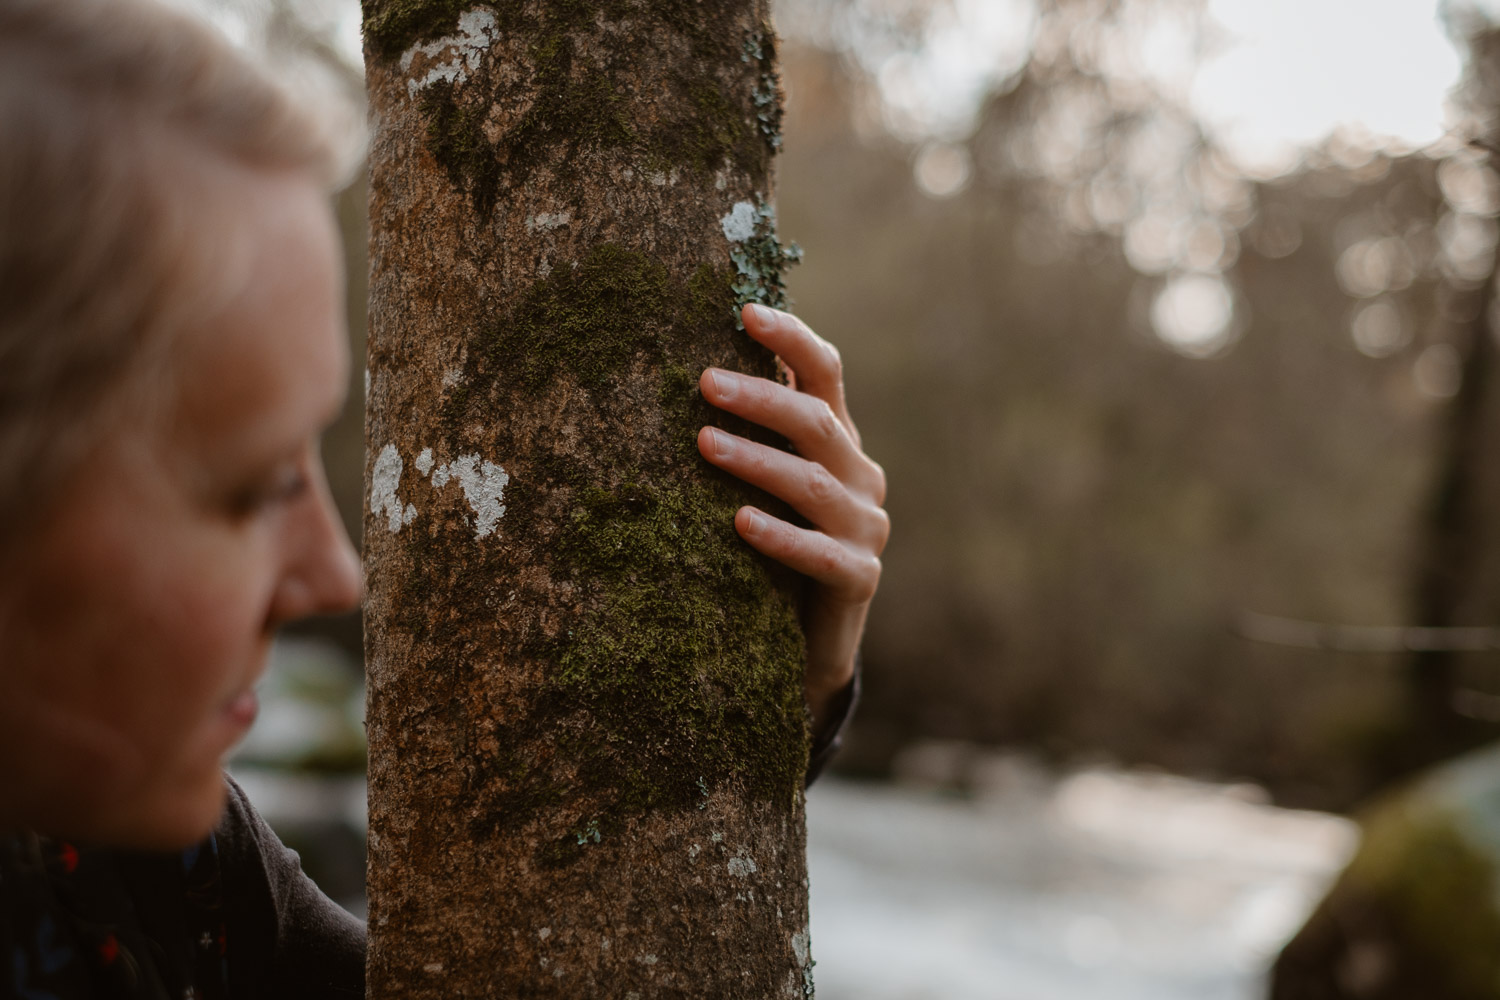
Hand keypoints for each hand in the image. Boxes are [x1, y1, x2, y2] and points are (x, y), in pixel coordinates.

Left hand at [697, 303, 888, 733]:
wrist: (808, 642)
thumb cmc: (773, 547)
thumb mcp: (765, 483)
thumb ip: (752, 433)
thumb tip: (693, 367)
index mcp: (839, 440)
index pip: (826, 373)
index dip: (792, 338)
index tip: (743, 312)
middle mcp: (860, 475)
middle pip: (816, 422)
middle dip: (760, 397)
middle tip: (704, 381)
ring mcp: (866, 527)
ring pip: (812, 483)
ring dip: (756, 459)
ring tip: (703, 443)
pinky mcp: (860, 577)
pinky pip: (819, 553)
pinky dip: (779, 536)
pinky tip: (739, 523)